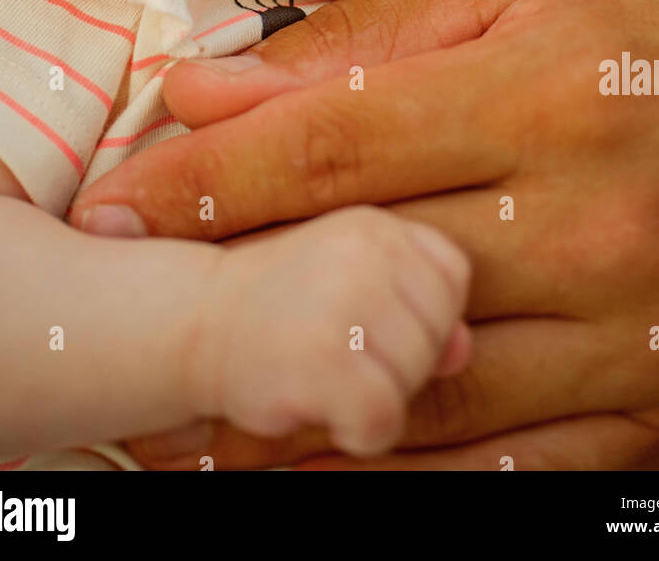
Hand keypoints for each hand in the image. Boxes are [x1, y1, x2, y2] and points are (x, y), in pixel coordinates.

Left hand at [72, 0, 658, 469]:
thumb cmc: (646, 27)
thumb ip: (358, 36)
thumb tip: (208, 85)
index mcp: (545, 88)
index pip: (335, 141)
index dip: (207, 180)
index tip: (113, 207)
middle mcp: (592, 217)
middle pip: (366, 271)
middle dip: (228, 295)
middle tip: (122, 316)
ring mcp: (633, 332)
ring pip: (423, 394)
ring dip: (290, 407)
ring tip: (187, 415)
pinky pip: (507, 474)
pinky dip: (400, 477)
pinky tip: (319, 459)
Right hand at [189, 205, 469, 456]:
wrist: (196, 322)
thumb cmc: (283, 308)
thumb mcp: (353, 286)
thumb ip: (413, 309)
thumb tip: (462, 350)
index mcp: (375, 226)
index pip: (451, 276)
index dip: (427, 314)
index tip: (379, 325)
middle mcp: (363, 254)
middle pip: (436, 330)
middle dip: (401, 362)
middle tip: (341, 356)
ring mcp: (341, 303)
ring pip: (412, 377)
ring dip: (376, 396)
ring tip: (324, 376)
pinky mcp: (320, 360)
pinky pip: (381, 418)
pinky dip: (359, 432)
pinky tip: (322, 410)